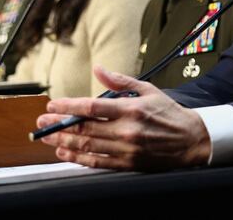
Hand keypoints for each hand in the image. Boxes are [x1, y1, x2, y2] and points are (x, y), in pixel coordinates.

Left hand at [37, 66, 210, 170]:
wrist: (191, 140)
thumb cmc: (169, 113)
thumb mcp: (148, 89)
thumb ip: (120, 81)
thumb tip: (99, 69)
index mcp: (131, 109)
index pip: (91, 107)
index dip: (68, 107)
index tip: (53, 105)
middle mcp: (126, 130)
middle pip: (84, 128)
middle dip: (59, 125)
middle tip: (42, 123)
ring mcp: (126, 149)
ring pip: (87, 146)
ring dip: (64, 142)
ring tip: (47, 138)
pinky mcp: (128, 164)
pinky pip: (97, 162)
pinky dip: (78, 158)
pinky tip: (66, 153)